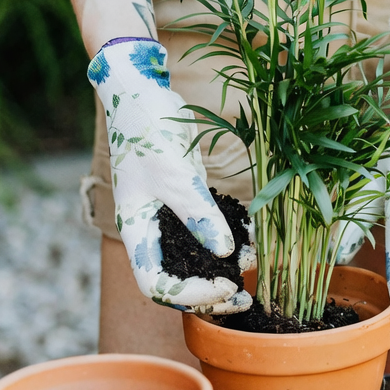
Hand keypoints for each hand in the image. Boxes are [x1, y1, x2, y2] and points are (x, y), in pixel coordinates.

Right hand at [88, 38, 251, 313]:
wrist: (142, 93)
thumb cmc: (147, 130)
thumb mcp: (175, 173)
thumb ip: (198, 214)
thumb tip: (224, 254)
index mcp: (136, 230)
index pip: (156, 285)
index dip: (190, 295)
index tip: (225, 285)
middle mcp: (151, 231)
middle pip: (176, 280)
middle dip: (210, 293)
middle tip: (245, 297)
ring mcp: (168, 217)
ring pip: (194, 260)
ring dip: (223, 270)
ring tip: (253, 271)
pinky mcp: (187, 200)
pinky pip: (207, 232)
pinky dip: (228, 241)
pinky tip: (252, 243)